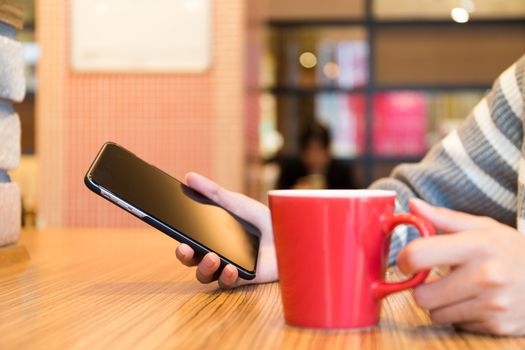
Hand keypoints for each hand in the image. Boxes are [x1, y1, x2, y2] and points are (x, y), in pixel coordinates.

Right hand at [175, 172, 277, 288]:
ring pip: (204, 275)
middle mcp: (218, 253)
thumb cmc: (264, 219)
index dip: (178, 238)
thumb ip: (213, 192)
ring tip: (213, 257)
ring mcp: (229, 267)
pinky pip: (227, 284)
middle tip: (186, 248)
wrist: (291, 233)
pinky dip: (226, 277)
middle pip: (191, 260)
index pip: (189, 240)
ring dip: (204, 267)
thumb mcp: (237, 202)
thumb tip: (189, 177)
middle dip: (184, 255)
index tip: (172, 230)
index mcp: (213, 236)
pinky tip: (231, 268)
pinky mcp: (243, 279)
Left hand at [397, 198, 524, 335]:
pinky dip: (459, 316)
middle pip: (422, 296)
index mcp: (478, 245)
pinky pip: (457, 325)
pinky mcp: (497, 326)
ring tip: (458, 289)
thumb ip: (443, 218)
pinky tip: (474, 301)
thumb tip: (412, 205)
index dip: (404, 260)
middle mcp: (486, 276)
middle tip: (435, 279)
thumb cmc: (510, 250)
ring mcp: (493, 305)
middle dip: (422, 288)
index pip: (419, 255)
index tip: (406, 261)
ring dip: (440, 304)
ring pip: (436, 314)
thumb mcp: (482, 227)